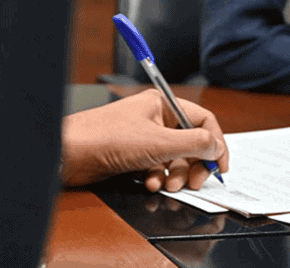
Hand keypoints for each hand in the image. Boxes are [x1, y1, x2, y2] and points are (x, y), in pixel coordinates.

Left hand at [61, 89, 228, 191]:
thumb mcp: (159, 142)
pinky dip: (157, 177)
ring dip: (175, 174)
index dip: (215, 142)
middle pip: (190, 142)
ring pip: (174, 158)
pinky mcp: (133, 155)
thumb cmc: (106, 137)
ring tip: (168, 184)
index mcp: (163, 104)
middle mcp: (155, 118)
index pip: (202, 120)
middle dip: (194, 164)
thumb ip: (193, 143)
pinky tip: (150, 183)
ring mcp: (144, 137)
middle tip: (194, 181)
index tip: (220, 166)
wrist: (70, 153)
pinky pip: (156, 167)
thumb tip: (216, 146)